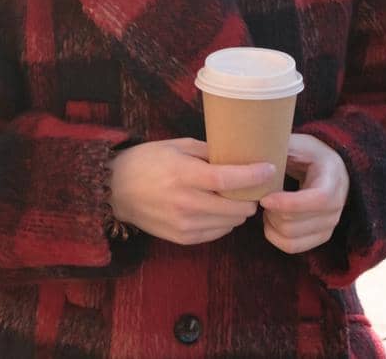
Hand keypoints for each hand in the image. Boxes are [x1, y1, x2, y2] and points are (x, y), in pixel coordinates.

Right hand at [108, 138, 269, 245]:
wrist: (116, 191)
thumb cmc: (147, 161)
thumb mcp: (176, 146)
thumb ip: (209, 152)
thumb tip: (240, 155)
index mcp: (183, 174)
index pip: (227, 179)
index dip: (253, 176)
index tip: (269, 169)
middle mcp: (185, 203)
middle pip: (236, 207)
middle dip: (250, 197)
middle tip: (252, 186)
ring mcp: (184, 224)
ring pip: (231, 223)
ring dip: (238, 211)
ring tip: (233, 197)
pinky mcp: (183, 238)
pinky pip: (218, 233)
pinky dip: (224, 222)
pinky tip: (216, 209)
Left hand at [259, 134, 348, 253]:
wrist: (329, 168)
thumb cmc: (309, 154)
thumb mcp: (298, 143)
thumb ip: (280, 146)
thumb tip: (255, 145)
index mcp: (333, 178)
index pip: (318, 200)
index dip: (288, 203)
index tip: (264, 198)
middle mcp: (337, 205)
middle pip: (297, 224)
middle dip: (271, 213)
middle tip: (261, 197)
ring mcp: (331, 224)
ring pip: (291, 238)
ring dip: (271, 224)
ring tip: (266, 207)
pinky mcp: (321, 236)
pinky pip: (292, 247)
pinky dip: (274, 236)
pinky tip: (271, 219)